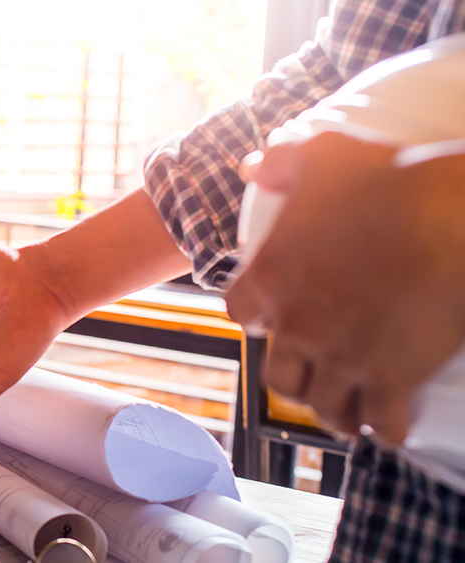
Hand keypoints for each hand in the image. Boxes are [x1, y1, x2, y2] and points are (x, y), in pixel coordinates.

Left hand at [226, 132, 464, 443]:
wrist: (456, 213)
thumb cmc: (391, 176)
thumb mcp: (325, 155)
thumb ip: (284, 162)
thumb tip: (255, 166)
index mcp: (270, 278)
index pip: (239, 314)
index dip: (255, 318)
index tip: (270, 319)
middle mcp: (297, 325)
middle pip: (278, 376)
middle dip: (294, 379)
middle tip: (311, 377)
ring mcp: (343, 356)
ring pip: (324, 406)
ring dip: (335, 412)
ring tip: (348, 415)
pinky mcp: (393, 376)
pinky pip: (381, 421)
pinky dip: (385, 429)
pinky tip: (392, 429)